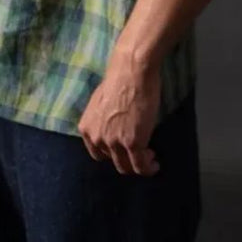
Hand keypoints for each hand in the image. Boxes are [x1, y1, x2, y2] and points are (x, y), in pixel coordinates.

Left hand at [77, 55, 161, 175]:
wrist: (131, 72)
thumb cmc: (119, 80)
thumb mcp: (100, 104)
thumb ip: (102, 120)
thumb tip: (112, 126)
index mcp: (87, 128)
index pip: (98, 153)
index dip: (112, 154)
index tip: (124, 149)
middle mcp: (97, 138)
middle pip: (112, 161)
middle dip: (126, 160)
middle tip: (140, 154)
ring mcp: (114, 143)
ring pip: (126, 167)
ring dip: (139, 166)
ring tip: (150, 159)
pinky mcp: (133, 143)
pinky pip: (140, 165)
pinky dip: (148, 168)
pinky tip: (154, 165)